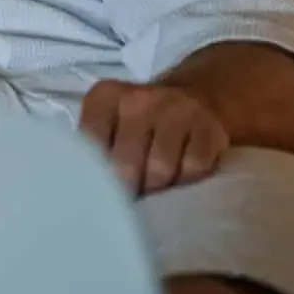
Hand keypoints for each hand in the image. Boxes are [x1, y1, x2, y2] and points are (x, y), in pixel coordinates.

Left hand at [78, 78, 230, 195]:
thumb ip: (93, 146)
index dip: (95, 174)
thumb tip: (83, 185)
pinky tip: (181, 176)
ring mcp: (177, 110)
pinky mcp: (209, 128)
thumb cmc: (141, 122)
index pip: (90, 144)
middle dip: (127, 188)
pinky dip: (187, 180)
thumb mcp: (109, 122)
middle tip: (130, 196)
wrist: (197, 97)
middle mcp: (139, 99)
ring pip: (160, 169)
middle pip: (125, 163)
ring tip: (154, 187)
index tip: (100, 188)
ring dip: (157, 187)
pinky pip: (193, 169)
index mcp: (106, 97)